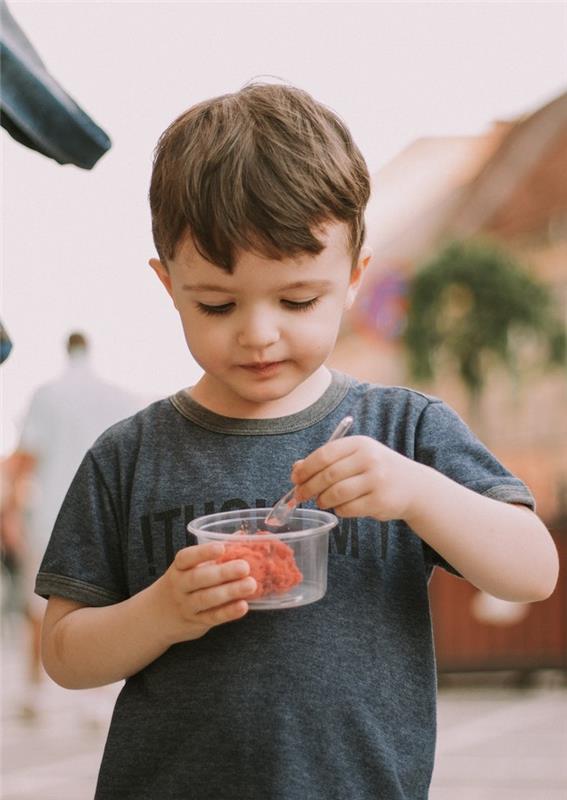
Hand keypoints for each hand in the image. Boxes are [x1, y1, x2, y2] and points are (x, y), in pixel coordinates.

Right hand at [155, 542, 256, 644]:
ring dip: (229, 592)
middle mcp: (179, 586)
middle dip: (222, 573)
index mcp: (178, 568)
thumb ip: (213, 554)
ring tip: (250, 585)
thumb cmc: (181, 584)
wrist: (155, 616)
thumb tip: (241, 535)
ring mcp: (186, 606)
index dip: (203, 553)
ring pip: (206, 599)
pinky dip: (228, 612)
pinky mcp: (195, 622)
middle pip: (198, 578)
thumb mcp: (189, 568)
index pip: (186, 558)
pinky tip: (243, 606)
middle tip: (245, 567)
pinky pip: (212, 617)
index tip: (221, 548)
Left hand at [291, 435, 421, 521]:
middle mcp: (369, 459)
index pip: (324, 454)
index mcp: (359, 444)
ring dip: (323, 500)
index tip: (295, 478)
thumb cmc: (378, 470)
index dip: (306, 468)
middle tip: (300, 495)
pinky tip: (340, 507)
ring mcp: (376, 480)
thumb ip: (328, 460)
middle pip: (328, 475)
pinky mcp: (380, 501)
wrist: (414, 486)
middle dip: (309, 487)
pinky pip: (348, 508)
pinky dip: (338, 510)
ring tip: (321, 501)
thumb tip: (296, 469)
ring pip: (336, 494)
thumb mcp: (356, 457)